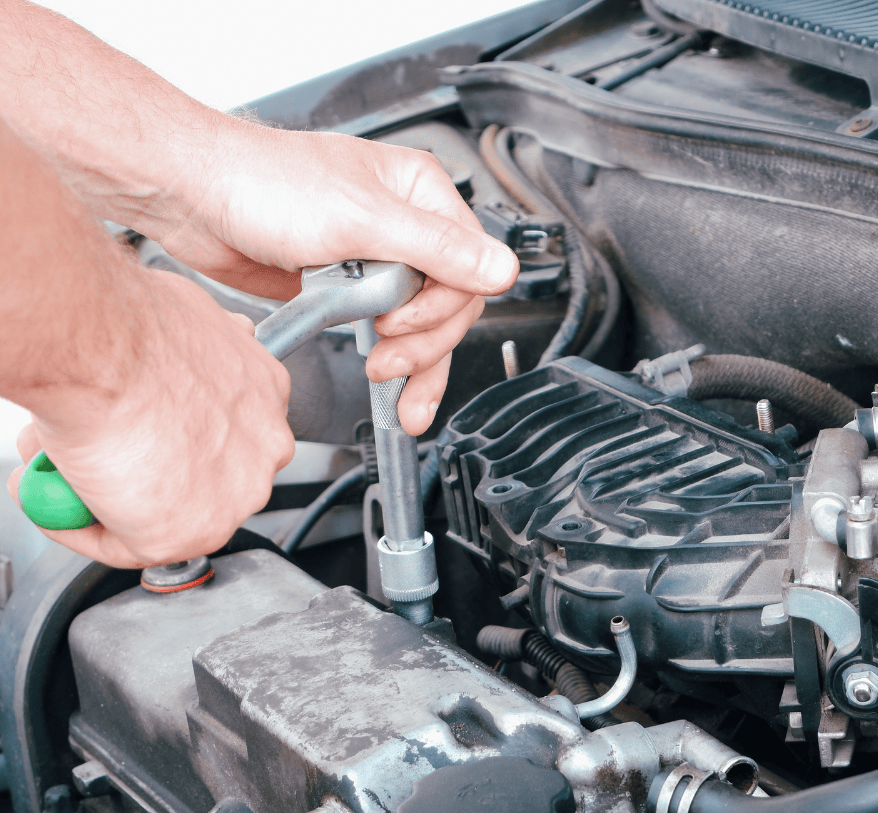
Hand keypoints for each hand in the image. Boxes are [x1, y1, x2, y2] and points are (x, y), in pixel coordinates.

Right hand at [6, 267, 294, 567]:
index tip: (132, 437)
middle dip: (144, 472)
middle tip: (91, 456)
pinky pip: (124, 546)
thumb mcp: (185, 324)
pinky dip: (78, 526)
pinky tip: (53, 490)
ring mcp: (233, 497)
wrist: (103, 347)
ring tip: (63, 467)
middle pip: (202, 476)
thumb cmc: (130, 325)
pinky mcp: (185, 535)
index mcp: (266, 394)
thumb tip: (170, 363)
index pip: (226, 433)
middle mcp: (264, 449)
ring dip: (110, 500)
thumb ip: (192, 357)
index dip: (170, 438)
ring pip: (166, 514)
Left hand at [152, 125, 516, 434]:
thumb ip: (437, 249)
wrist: (196, 198)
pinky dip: (387, 360)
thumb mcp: (360, 217)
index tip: (402, 324)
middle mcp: (404, 227)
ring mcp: (376, 260)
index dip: (441, 308)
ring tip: (390, 386)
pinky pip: (384, 332)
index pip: (467, 268)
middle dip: (424, 342)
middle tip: (389, 362)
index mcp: (419, 195)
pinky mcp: (349, 288)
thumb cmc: (263, 183)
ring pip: (419, 325)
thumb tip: (502, 269)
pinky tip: (386, 382)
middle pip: (448, 304)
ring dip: (410, 361)